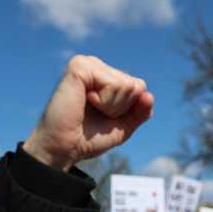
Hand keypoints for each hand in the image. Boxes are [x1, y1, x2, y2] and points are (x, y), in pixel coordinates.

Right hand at [22, 55, 153, 170]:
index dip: (127, 109)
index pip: (139, 87)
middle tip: (95, 114)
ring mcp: (87, 64)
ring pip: (126, 84)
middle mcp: (96, 65)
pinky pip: (114, 84)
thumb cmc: (87, 138)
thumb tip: (149, 95)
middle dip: (120, 108)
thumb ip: (139, 112)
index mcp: (105, 75)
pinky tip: (84, 100)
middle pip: (135, 85)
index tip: (103, 116)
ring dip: (111, 106)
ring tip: (88, 108)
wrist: (63, 148)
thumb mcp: (122, 127)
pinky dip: (104, 100)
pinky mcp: (80, 67)